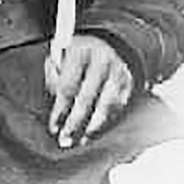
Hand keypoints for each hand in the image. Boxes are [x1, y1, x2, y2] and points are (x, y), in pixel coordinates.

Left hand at [44, 34, 133, 148]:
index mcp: (81, 51)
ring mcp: (118, 72)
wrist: (112, 42)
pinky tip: (96, 133)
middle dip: (74, 123)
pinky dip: (107, 123)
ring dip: (93, 128)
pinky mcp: (130, 83)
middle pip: (86, 99)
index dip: (59, 110)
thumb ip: (54, 72)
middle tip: (65, 140)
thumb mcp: (62, 53)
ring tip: (82, 141)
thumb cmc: (80, 53)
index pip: (68, 87)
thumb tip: (54, 96)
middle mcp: (102, 60)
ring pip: (106, 106)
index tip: (53, 127)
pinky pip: (118, 108)